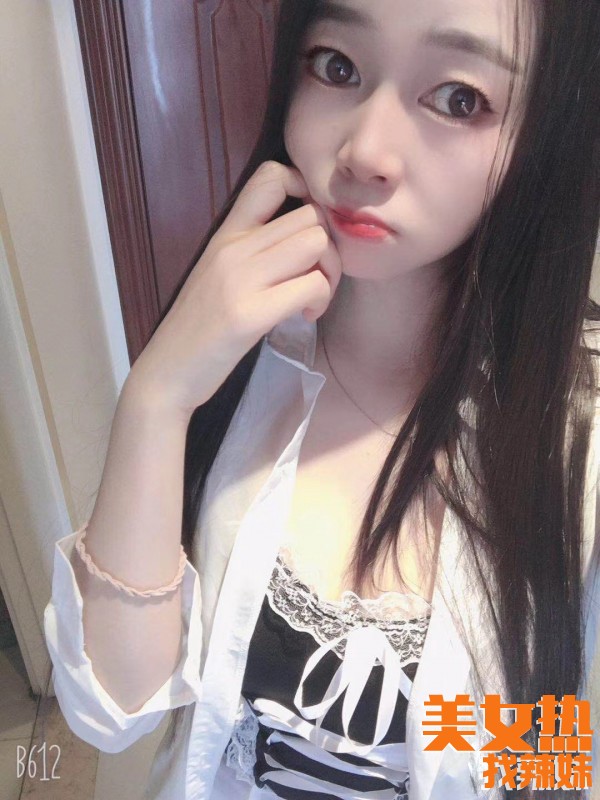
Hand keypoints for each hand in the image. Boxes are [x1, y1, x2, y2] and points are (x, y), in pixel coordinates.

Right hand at [128, 161, 341, 418]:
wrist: (166, 374)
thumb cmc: (198, 329)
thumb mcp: (221, 276)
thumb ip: (254, 251)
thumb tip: (303, 240)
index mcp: (226, 234)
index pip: (271, 177)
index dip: (305, 191)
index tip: (308, 232)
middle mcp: (232, 248)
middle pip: (310, 215)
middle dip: (330, 249)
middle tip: (317, 279)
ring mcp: (240, 280)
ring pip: (316, 242)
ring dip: (329, 273)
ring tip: (312, 299)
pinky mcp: (250, 315)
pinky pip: (311, 285)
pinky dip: (320, 301)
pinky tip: (304, 317)